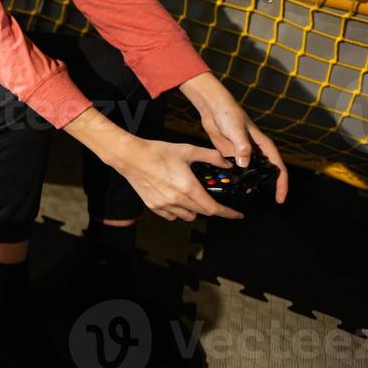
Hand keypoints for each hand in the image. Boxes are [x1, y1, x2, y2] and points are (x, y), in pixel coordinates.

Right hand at [113, 137, 243, 221]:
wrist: (131, 157)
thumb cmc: (157, 152)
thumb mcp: (188, 150)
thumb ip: (211, 156)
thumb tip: (227, 163)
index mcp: (188, 187)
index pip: (213, 208)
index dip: (228, 213)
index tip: (237, 215)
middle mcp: (176, 199)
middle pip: (202, 213)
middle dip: (213, 210)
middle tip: (219, 204)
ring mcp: (164, 205)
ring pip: (187, 216)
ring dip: (196, 211)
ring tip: (195, 199)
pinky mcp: (153, 206)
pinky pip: (172, 216)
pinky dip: (179, 212)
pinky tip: (179, 201)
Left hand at [183, 73, 288, 202]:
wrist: (213, 109)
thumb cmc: (229, 115)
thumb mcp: (237, 131)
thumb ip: (242, 147)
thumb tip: (245, 165)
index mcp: (263, 145)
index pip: (278, 167)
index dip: (281, 183)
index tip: (280, 198)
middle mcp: (256, 151)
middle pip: (266, 173)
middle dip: (266, 187)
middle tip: (261, 200)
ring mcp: (243, 154)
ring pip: (251, 173)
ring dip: (249, 184)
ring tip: (244, 197)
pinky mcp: (230, 155)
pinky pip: (235, 170)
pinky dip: (235, 179)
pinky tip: (230, 187)